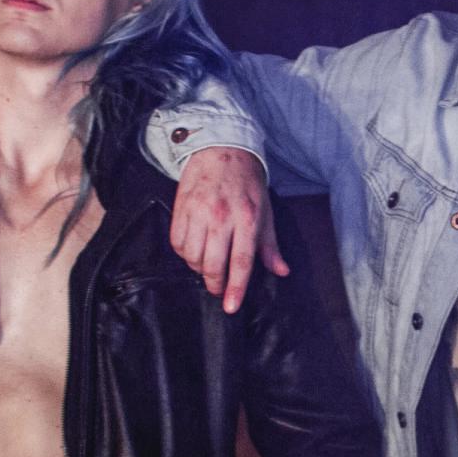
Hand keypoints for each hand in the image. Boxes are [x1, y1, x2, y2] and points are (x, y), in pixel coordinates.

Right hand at [170, 146, 287, 312]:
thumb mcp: (265, 211)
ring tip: (207, 265)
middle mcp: (222, 217)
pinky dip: (183, 253)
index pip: (241, 261)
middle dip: (215, 284)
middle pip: (213, 264)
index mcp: (248, 218)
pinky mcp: (181, 208)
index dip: (236, 288)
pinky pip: (176, 243)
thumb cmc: (247, 183)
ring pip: (191, 257)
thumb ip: (270, 245)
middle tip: (219, 288)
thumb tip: (281, 271)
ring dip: (198, 268)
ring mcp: (199, 212)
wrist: (221, 149)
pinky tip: (192, 250)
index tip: (231, 307)